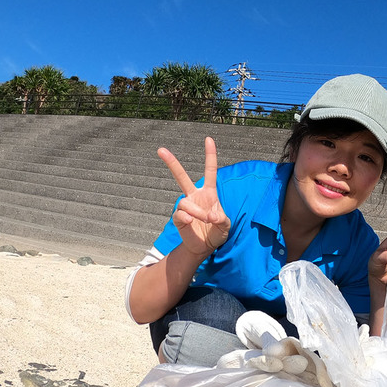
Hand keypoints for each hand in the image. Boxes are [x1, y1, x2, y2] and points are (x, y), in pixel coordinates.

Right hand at [159, 137, 230, 256]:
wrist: (204, 247)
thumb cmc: (216, 233)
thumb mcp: (225, 226)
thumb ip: (222, 220)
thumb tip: (212, 215)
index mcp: (209, 193)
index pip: (210, 171)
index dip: (210, 155)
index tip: (208, 139)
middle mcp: (195, 196)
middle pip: (181, 177)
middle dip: (171, 163)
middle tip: (160, 149)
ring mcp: (186, 206)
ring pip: (185, 202)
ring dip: (197, 212)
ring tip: (205, 220)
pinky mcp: (179, 218)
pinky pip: (179, 214)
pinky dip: (185, 218)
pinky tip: (190, 222)